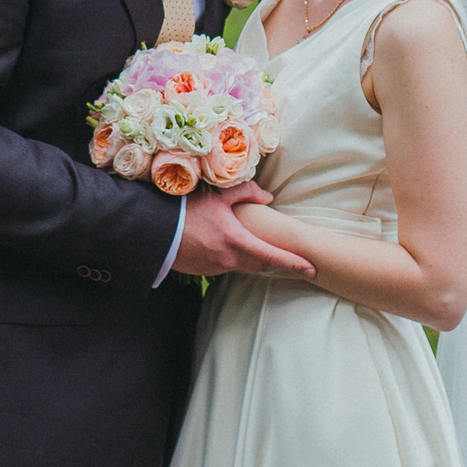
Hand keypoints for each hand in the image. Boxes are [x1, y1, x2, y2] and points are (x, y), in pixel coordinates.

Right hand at [171, 183, 313, 279]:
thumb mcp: (217, 197)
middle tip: (288, 256)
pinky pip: (227, 267)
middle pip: (261, 265)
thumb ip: (246, 194)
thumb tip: (268, 196)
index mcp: (237, 241)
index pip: (272, 257)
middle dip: (274, 260)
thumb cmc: (186, 212)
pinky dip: (234, 258)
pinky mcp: (205, 272)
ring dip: (253, 258)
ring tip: (258, 246)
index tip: (311, 268)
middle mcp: (229, 259)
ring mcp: (216, 269)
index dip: (294, 263)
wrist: (154, 233)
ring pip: (244, 266)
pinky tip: (228, 246)